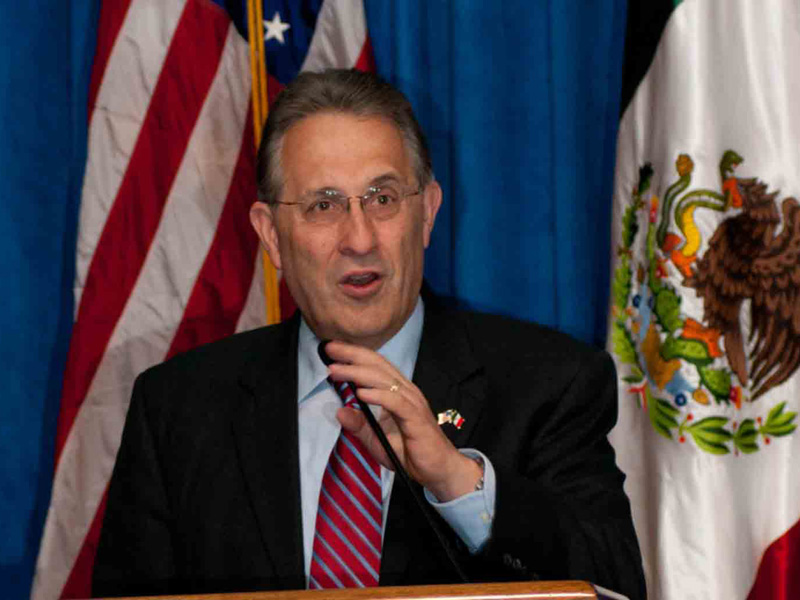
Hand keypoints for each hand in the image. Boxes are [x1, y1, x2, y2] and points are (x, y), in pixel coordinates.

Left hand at [324, 340, 482, 501]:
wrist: (440, 469)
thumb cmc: (411, 453)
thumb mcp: (376, 440)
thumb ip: (358, 426)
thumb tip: (339, 411)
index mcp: (397, 391)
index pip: (374, 365)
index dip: (353, 354)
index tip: (330, 349)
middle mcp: (406, 392)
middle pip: (377, 366)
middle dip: (352, 355)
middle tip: (329, 349)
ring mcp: (412, 403)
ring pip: (384, 380)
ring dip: (358, 373)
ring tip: (336, 371)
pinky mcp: (416, 418)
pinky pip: (395, 403)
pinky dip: (378, 395)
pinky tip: (360, 393)